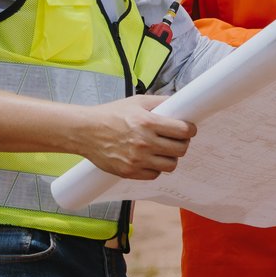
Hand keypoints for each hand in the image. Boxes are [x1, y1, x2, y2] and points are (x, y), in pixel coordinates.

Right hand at [80, 95, 197, 179]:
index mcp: (147, 122)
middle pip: (180, 149)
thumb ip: (160, 101)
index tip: (188, 129)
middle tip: (177, 139)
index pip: (182, 130)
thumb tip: (180, 102)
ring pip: (170, 165)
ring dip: (170, 157)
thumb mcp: (136, 101)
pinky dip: (155, 168)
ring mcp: (137, 159)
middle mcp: (144, 142)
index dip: (190, 129)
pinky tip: (149, 159)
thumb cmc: (111, 114)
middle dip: (182, 143)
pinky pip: (154, 175)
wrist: (86, 131)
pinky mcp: (129, 172)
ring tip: (163, 150)